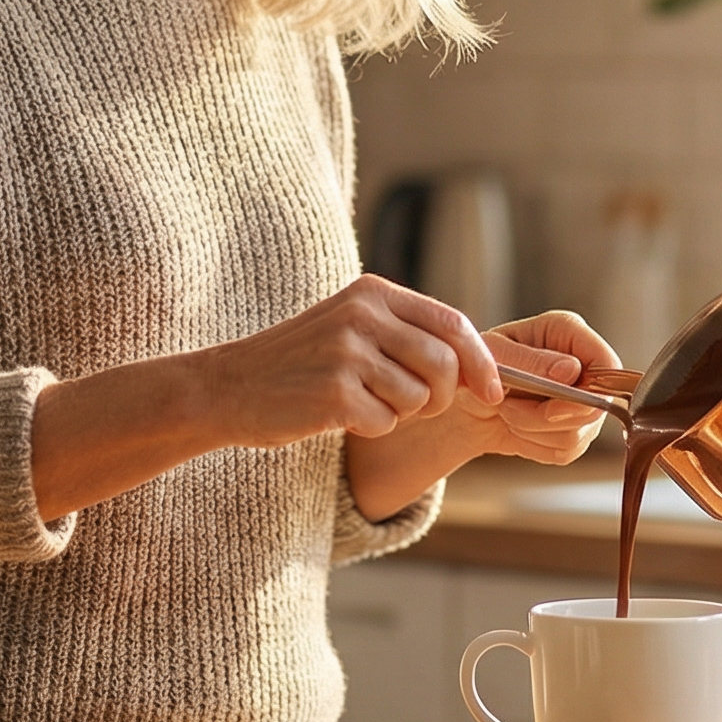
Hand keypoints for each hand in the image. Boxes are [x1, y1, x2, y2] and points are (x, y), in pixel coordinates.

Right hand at [193, 273, 501, 446]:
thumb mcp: (353, 327)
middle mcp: (362, 315)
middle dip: (441, 398)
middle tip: (408, 405)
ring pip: (418, 398)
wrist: (228, 386)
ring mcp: (347, 352)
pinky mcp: (333, 392)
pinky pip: (385, 423)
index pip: (453, 324)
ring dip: (398, 413)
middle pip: (445, 366)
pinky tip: (338, 415)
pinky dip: (370, 428)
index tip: (493, 392)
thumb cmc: (301, 363)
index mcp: (373, 293)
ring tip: (361, 400)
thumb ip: (409, 334)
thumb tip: (482, 366)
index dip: (482, 362)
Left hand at [450, 310, 618, 466]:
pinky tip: (518, 429)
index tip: (552, 407)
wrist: (466, 403)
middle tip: (508, 408)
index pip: (607, 365)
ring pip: (578, 434)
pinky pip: (567, 452)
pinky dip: (536, 447)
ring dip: (534, 431)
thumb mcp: (492, 354)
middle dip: (545, 417)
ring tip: (508, 413)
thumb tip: (571, 370)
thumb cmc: (476, 368)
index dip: (588, 393)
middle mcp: (584, 365)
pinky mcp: (576, 430)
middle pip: (595, 407)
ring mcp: (584, 400)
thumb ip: (530, 360)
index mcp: (569, 333)